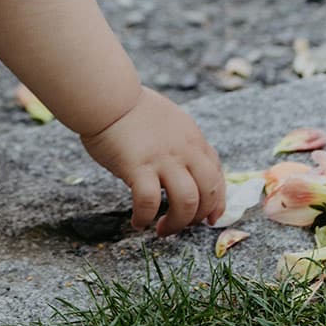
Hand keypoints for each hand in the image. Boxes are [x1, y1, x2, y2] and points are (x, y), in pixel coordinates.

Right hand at [79, 86, 225, 236]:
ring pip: (187, 202)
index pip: (217, 174)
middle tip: (182, 225)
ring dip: (178, 223)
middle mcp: (185, 150)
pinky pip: (149, 202)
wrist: (108, 96)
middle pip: (209, 192)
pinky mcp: (138, 167)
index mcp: (193, 138)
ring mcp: (163, 159)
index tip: (210, 218)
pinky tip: (137, 221)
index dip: (217, 201)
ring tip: (162, 229)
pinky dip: (145, 217)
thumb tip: (180, 171)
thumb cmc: (130, 108)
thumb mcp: (169, 121)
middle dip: (199, 216)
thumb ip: (179, 144)